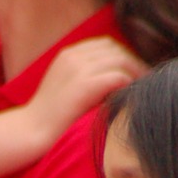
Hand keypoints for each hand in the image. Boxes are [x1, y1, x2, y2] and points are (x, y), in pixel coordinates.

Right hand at [28, 37, 142, 143]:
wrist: (30, 132)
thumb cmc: (50, 118)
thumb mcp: (66, 87)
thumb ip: (86, 76)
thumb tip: (118, 77)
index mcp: (68, 54)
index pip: (106, 45)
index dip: (124, 56)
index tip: (135, 73)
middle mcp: (74, 56)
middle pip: (116, 49)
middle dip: (134, 63)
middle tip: (147, 80)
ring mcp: (78, 69)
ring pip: (120, 60)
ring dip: (136, 73)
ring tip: (145, 88)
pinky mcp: (84, 85)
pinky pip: (118, 76)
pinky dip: (129, 84)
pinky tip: (133, 96)